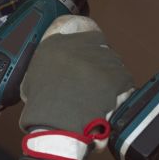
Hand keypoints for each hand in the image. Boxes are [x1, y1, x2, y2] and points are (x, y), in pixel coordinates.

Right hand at [19, 16, 133, 159]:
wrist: (56, 126)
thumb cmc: (42, 108)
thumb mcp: (33, 78)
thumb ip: (48, 65)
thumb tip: (59, 64)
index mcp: (56, 44)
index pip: (86, 33)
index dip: (92, 47)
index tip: (91, 58)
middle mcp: (78, 46)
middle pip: (102, 49)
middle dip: (102, 64)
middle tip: (95, 82)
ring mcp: (99, 60)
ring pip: (114, 64)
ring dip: (111, 77)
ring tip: (101, 95)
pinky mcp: (114, 76)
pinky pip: (125, 79)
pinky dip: (122, 90)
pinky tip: (112, 100)